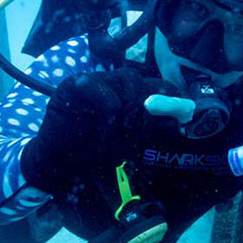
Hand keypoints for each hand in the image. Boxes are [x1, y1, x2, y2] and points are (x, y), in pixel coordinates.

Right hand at [20, 68, 175, 193]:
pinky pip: (98, 87)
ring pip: (127, 79)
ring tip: (122, 135)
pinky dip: (108, 112)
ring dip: (131, 110)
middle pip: (144, 81)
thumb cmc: (96, 150)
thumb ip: (154, 126)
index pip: (159, 84)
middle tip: (142, 134)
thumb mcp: (131, 140)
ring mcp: (94, 79)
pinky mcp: (73, 84)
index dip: (173, 97)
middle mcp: (113, 81)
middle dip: (150, 109)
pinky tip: (103, 132)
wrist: (58, 163)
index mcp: (129, 92)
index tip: (184, 114)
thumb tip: (184, 116)